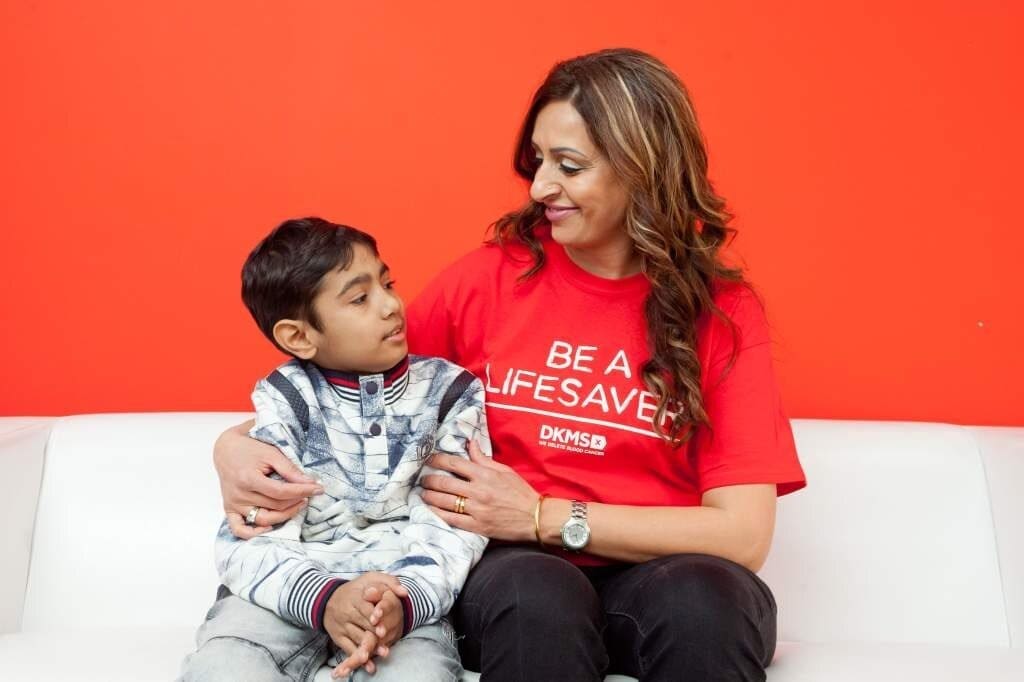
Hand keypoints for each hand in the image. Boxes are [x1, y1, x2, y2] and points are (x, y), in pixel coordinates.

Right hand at [214, 420, 323, 538]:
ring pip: (263, 519)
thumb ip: (289, 469)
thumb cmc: (250, 449)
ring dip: (284, 515)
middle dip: (296, 501)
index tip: (318, 488)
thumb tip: (309, 482)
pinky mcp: (229, 510)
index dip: (301, 491)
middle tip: (310, 494)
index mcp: (248, 478)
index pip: (281, 492)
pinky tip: (270, 528)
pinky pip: (239, 529)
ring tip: (299, 505)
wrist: (226, 450)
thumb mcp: (271, 454)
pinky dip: (253, 533)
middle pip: (274, 506)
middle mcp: (239, 494)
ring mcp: (234, 504)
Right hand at [326, 574, 408, 676]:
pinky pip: (348, 649)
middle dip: (374, 636)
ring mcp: (342, 626)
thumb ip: (390, 582)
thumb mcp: (371, 578)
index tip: (382, 628)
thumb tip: (405, 592)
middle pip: (362, 626)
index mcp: (356, 597)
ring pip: (356, 639)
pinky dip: (359, 658)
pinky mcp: (338, 637)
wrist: (328, 599)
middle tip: (384, 644)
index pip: (365, 608)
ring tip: (380, 654)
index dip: (375, 617)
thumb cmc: (357, 588)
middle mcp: (347, 612)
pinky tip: (369, 666)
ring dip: (368, 649)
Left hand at [421, 440, 538, 541]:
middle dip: (429, 480)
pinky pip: (451, 519)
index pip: (454, 464)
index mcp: (485, 475)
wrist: (535, 517)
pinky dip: (438, 514)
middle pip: (444, 483)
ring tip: (424, 493)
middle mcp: (478, 491)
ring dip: (430, 496)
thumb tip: (469, 444)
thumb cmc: (521, 492)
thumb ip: (483, 459)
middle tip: (423, 479)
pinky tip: (431, 510)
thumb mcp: (504, 470)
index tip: (429, 459)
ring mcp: (476, 510)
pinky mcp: (477, 526)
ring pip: (444, 501)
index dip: (437, 460)